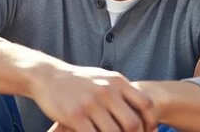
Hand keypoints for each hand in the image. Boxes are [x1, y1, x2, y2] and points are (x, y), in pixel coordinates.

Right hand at [31, 65, 158, 131]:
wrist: (49, 76)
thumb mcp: (105, 79)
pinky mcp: (75, 116)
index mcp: (118, 81)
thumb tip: (145, 109)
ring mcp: (91, 104)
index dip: (151, 122)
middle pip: (132, 123)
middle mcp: (107, 91)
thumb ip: (123, 92)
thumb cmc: (80, 82)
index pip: (146, 104)